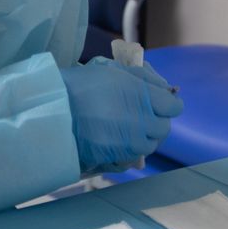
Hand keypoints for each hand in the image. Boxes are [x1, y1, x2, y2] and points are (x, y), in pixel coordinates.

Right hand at [58, 58, 183, 172]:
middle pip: (164, 127)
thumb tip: (167, 90)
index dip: (167, 102)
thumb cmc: (80, 86)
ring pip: (150, 144)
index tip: (158, 101)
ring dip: (143, 136)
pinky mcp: (117, 158)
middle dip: (156, 120)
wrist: (53, 111)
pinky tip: (115, 139)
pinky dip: (129, 149)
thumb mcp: (113, 70)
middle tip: (139, 113)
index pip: (174, 106)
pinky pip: (133, 156)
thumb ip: (144, 78)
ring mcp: (130, 143)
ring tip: (126, 127)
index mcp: (142, 96)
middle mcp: (141, 121)